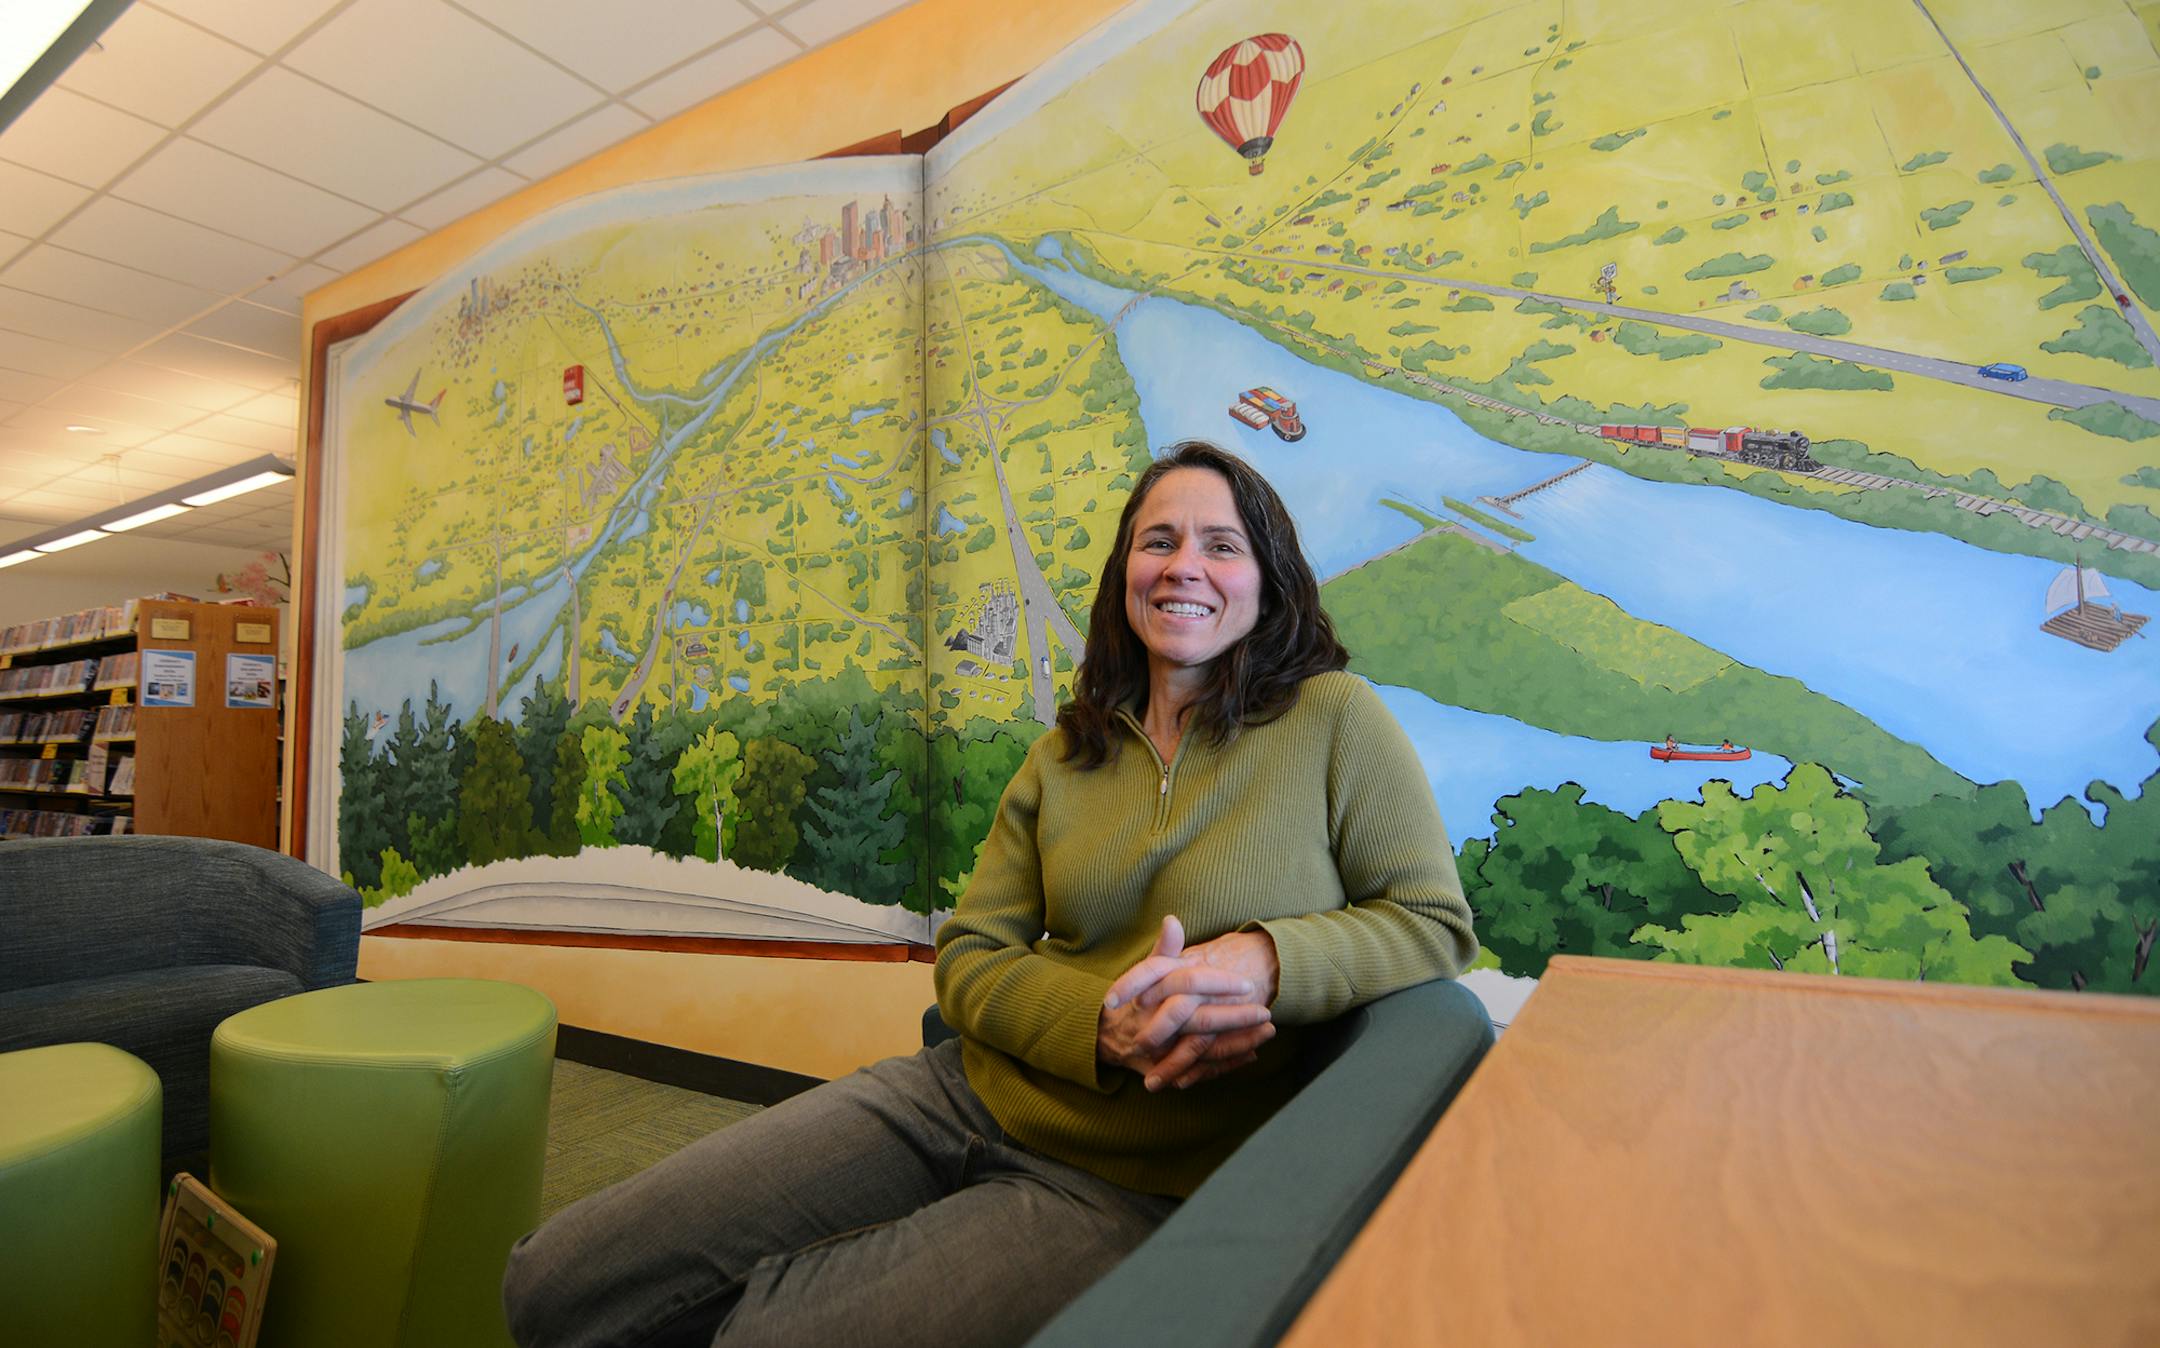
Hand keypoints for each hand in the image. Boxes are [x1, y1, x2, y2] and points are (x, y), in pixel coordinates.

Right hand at [1097, 916, 1270, 1085]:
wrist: (1109, 1036)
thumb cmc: (1138, 999)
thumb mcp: (1149, 972)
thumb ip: (1165, 948)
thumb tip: (1172, 920)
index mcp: (1154, 995)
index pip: (1189, 983)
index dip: (1220, 983)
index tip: (1246, 983)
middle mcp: (1157, 1024)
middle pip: (1201, 1021)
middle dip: (1236, 1017)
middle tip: (1266, 1012)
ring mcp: (1162, 1051)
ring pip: (1206, 1050)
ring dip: (1240, 1043)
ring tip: (1268, 1033)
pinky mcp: (1168, 1071)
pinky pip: (1203, 1071)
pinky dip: (1229, 1063)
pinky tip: (1252, 1053)